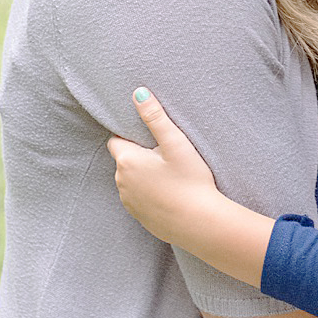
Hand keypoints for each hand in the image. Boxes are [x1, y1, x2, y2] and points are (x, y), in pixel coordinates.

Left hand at [107, 88, 219, 246]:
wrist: (200, 224)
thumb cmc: (190, 181)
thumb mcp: (175, 143)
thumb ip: (155, 117)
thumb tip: (138, 93)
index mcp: (127, 161)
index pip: (117, 141)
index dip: (132, 137)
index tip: (151, 139)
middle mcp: (121, 183)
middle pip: (125, 161)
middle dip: (139, 156)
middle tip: (165, 156)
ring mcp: (129, 202)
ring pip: (131, 181)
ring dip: (143, 176)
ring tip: (169, 176)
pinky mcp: (139, 217)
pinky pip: (139, 199)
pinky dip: (149, 194)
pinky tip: (169, 193)